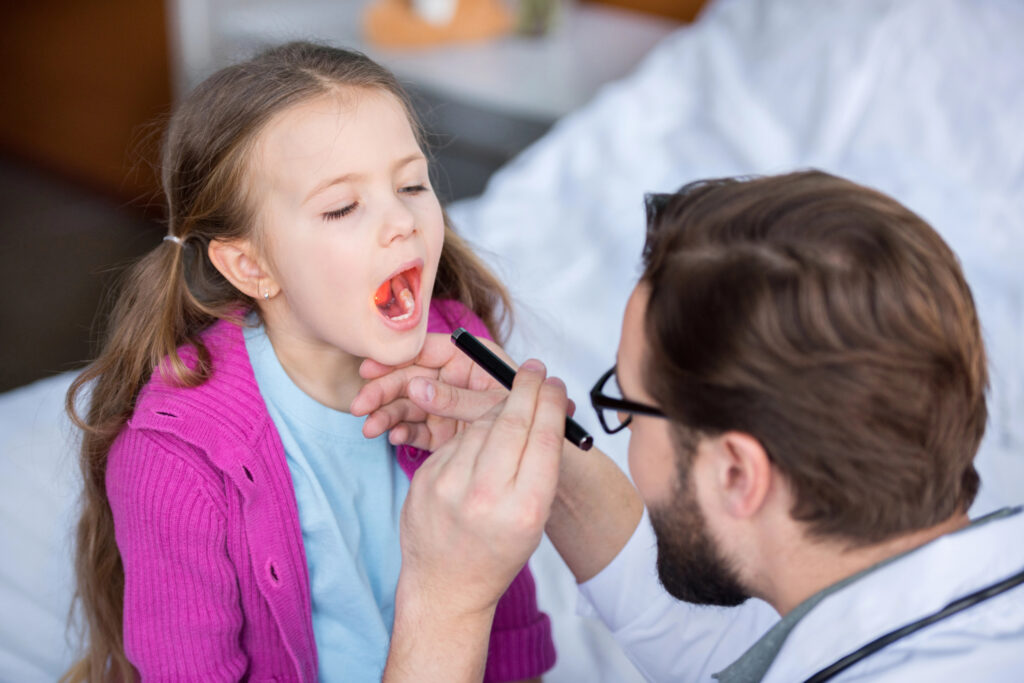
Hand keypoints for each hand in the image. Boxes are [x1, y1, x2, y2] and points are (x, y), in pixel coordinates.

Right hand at [350, 332, 513, 450]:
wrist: (545, 457)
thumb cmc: (529, 419)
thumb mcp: (494, 405)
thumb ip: (456, 398)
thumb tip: (416, 387)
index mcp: (469, 358)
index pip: (426, 350)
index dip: (397, 358)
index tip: (370, 369)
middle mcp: (453, 378)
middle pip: (411, 378)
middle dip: (383, 391)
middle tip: (360, 406)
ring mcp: (446, 405)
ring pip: (408, 404)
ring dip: (387, 414)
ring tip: (370, 428)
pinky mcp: (442, 430)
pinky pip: (417, 428)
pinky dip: (403, 432)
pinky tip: (393, 438)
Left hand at [397, 359, 567, 617]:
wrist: (446, 585)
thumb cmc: (498, 551)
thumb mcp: (533, 519)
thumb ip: (538, 469)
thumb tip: (544, 410)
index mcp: (525, 509)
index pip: (543, 439)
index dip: (551, 404)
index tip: (556, 383)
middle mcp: (485, 496)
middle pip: (512, 424)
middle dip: (527, 390)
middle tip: (535, 369)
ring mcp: (449, 486)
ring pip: (480, 426)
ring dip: (499, 408)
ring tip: (513, 400)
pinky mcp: (424, 479)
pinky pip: (456, 441)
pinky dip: (472, 432)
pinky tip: (482, 434)